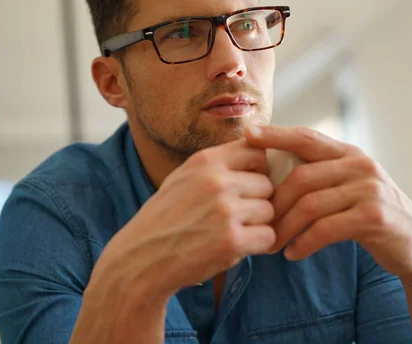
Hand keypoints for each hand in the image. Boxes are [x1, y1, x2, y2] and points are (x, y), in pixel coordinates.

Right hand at [89, 139, 275, 302]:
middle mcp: (217, 181)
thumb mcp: (184, 177)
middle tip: (236, 216)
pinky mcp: (232, 240)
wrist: (141, 258)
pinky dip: (257, 245)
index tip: (247, 185)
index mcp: (205, 161)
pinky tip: (236, 246)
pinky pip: (268, 236)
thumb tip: (259, 155)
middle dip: (257, 201)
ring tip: (231, 231)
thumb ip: (218, 166)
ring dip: (258, 224)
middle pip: (267, 184)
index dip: (257, 171)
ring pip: (269, 211)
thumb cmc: (165, 218)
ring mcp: (225, 211)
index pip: (256, 152)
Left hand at [245, 125, 411, 282]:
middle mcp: (360, 166)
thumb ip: (322, 176)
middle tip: (257, 223)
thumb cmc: (373, 217)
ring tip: (271, 244)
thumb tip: (272, 176)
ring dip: (284, 228)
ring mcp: (369, 190)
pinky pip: (325, 228)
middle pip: (301, 176)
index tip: (249, 134)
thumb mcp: (351, 187)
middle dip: (274, 202)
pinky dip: (304, 243)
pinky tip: (293, 253)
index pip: (307, 138)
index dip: (277, 134)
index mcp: (350, 154)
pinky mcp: (374, 217)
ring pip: (310, 204)